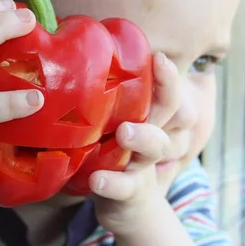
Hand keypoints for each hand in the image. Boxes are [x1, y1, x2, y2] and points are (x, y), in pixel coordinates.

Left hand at [90, 52, 181, 235]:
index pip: (173, 93)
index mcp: (156, 116)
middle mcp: (158, 137)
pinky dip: (114, 183)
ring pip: (156, 149)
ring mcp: (146, 165)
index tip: (158, 57)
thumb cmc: (113, 147)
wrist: (127, 203)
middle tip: (158, 71)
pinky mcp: (132, 192)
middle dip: (168, 94)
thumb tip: (67, 42)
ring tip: (124, 132)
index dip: (170, 77)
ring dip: (143, 138)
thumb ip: (103, 90)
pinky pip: (127, 187)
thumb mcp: (114, 118)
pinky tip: (98, 179)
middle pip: (177, 114)